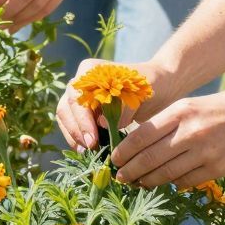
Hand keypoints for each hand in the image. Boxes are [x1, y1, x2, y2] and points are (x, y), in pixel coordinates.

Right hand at [55, 56, 173, 149]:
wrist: (159, 86)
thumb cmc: (152, 85)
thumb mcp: (142, 93)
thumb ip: (123, 106)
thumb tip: (102, 123)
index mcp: (91, 71)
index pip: (77, 97)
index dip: (82, 120)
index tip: (92, 140)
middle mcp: (81, 82)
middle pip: (66, 107)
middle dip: (76, 130)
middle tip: (90, 148)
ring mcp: (80, 96)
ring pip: (65, 117)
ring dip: (74, 136)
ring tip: (87, 153)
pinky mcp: (84, 111)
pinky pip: (72, 125)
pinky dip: (77, 138)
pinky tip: (88, 151)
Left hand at [109, 86, 224, 188]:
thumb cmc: (221, 109)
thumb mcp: (191, 105)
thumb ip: (167, 122)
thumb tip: (138, 143)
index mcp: (180, 112)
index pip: (142, 135)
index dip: (124, 151)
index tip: (115, 160)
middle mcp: (190, 131)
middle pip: (150, 157)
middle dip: (131, 171)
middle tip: (121, 178)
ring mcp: (204, 152)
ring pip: (166, 173)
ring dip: (148, 181)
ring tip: (139, 183)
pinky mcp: (216, 168)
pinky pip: (186, 181)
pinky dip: (173, 184)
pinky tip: (167, 183)